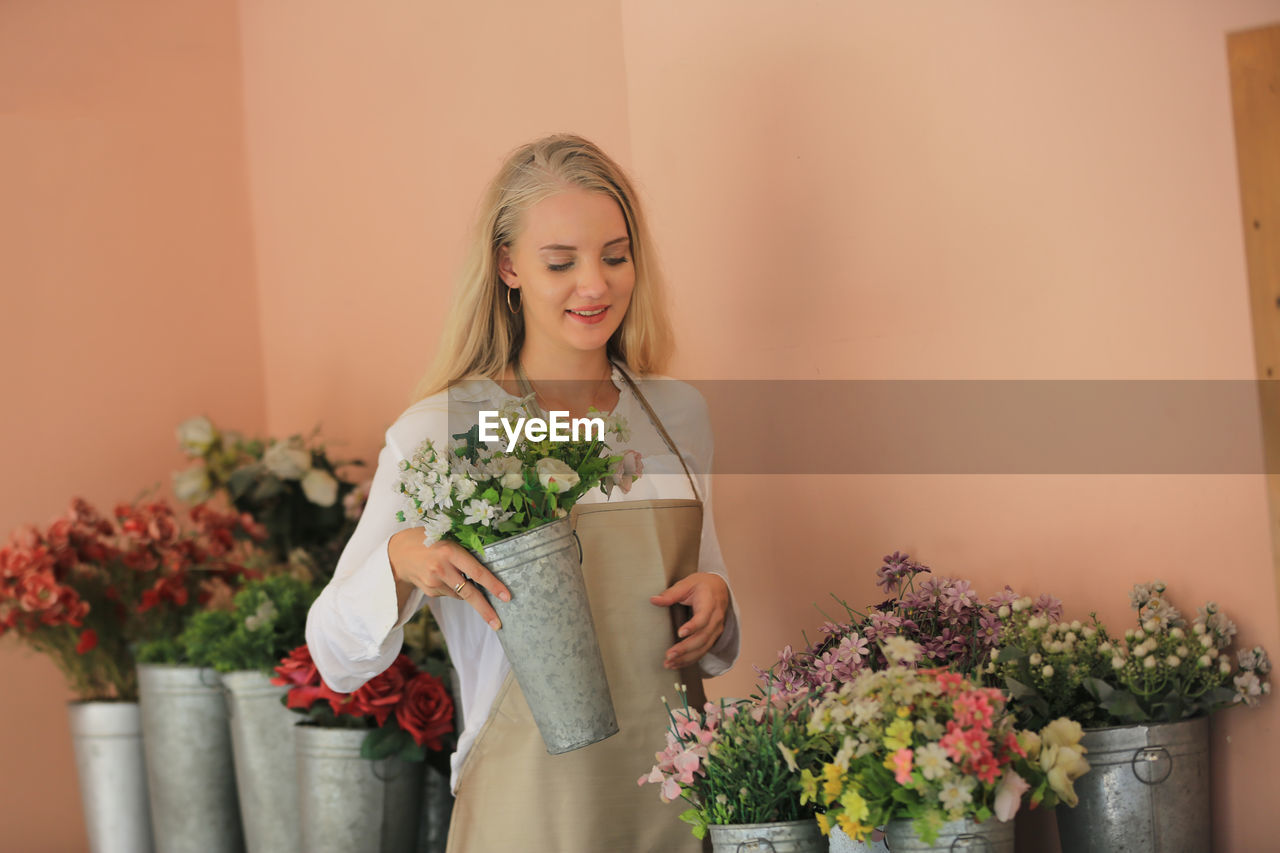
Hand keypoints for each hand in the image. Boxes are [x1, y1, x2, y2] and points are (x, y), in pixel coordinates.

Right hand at [388, 528, 510, 629]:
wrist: (399, 554)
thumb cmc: (430, 541)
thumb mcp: (448, 538)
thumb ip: (465, 551)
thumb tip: (489, 569)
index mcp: (450, 551)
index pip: (477, 572)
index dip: (493, 585)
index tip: (507, 597)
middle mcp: (442, 568)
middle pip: (469, 593)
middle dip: (485, 610)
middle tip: (498, 624)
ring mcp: (434, 582)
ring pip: (461, 594)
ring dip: (468, 591)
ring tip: (457, 574)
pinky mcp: (430, 591)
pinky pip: (451, 593)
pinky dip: (454, 588)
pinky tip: (445, 577)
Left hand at [650, 572, 728, 669]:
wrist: (719, 588)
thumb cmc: (702, 585)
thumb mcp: (687, 584)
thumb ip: (671, 594)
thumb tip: (653, 600)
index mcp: (710, 603)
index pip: (703, 618)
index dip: (693, 626)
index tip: (680, 633)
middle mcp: (715, 619)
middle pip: (703, 637)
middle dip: (686, 648)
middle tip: (669, 655)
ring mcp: (716, 629)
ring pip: (703, 648)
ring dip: (686, 658)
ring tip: (670, 664)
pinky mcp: (712, 637)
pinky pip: (703, 651)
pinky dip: (690, 659)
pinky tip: (677, 664)